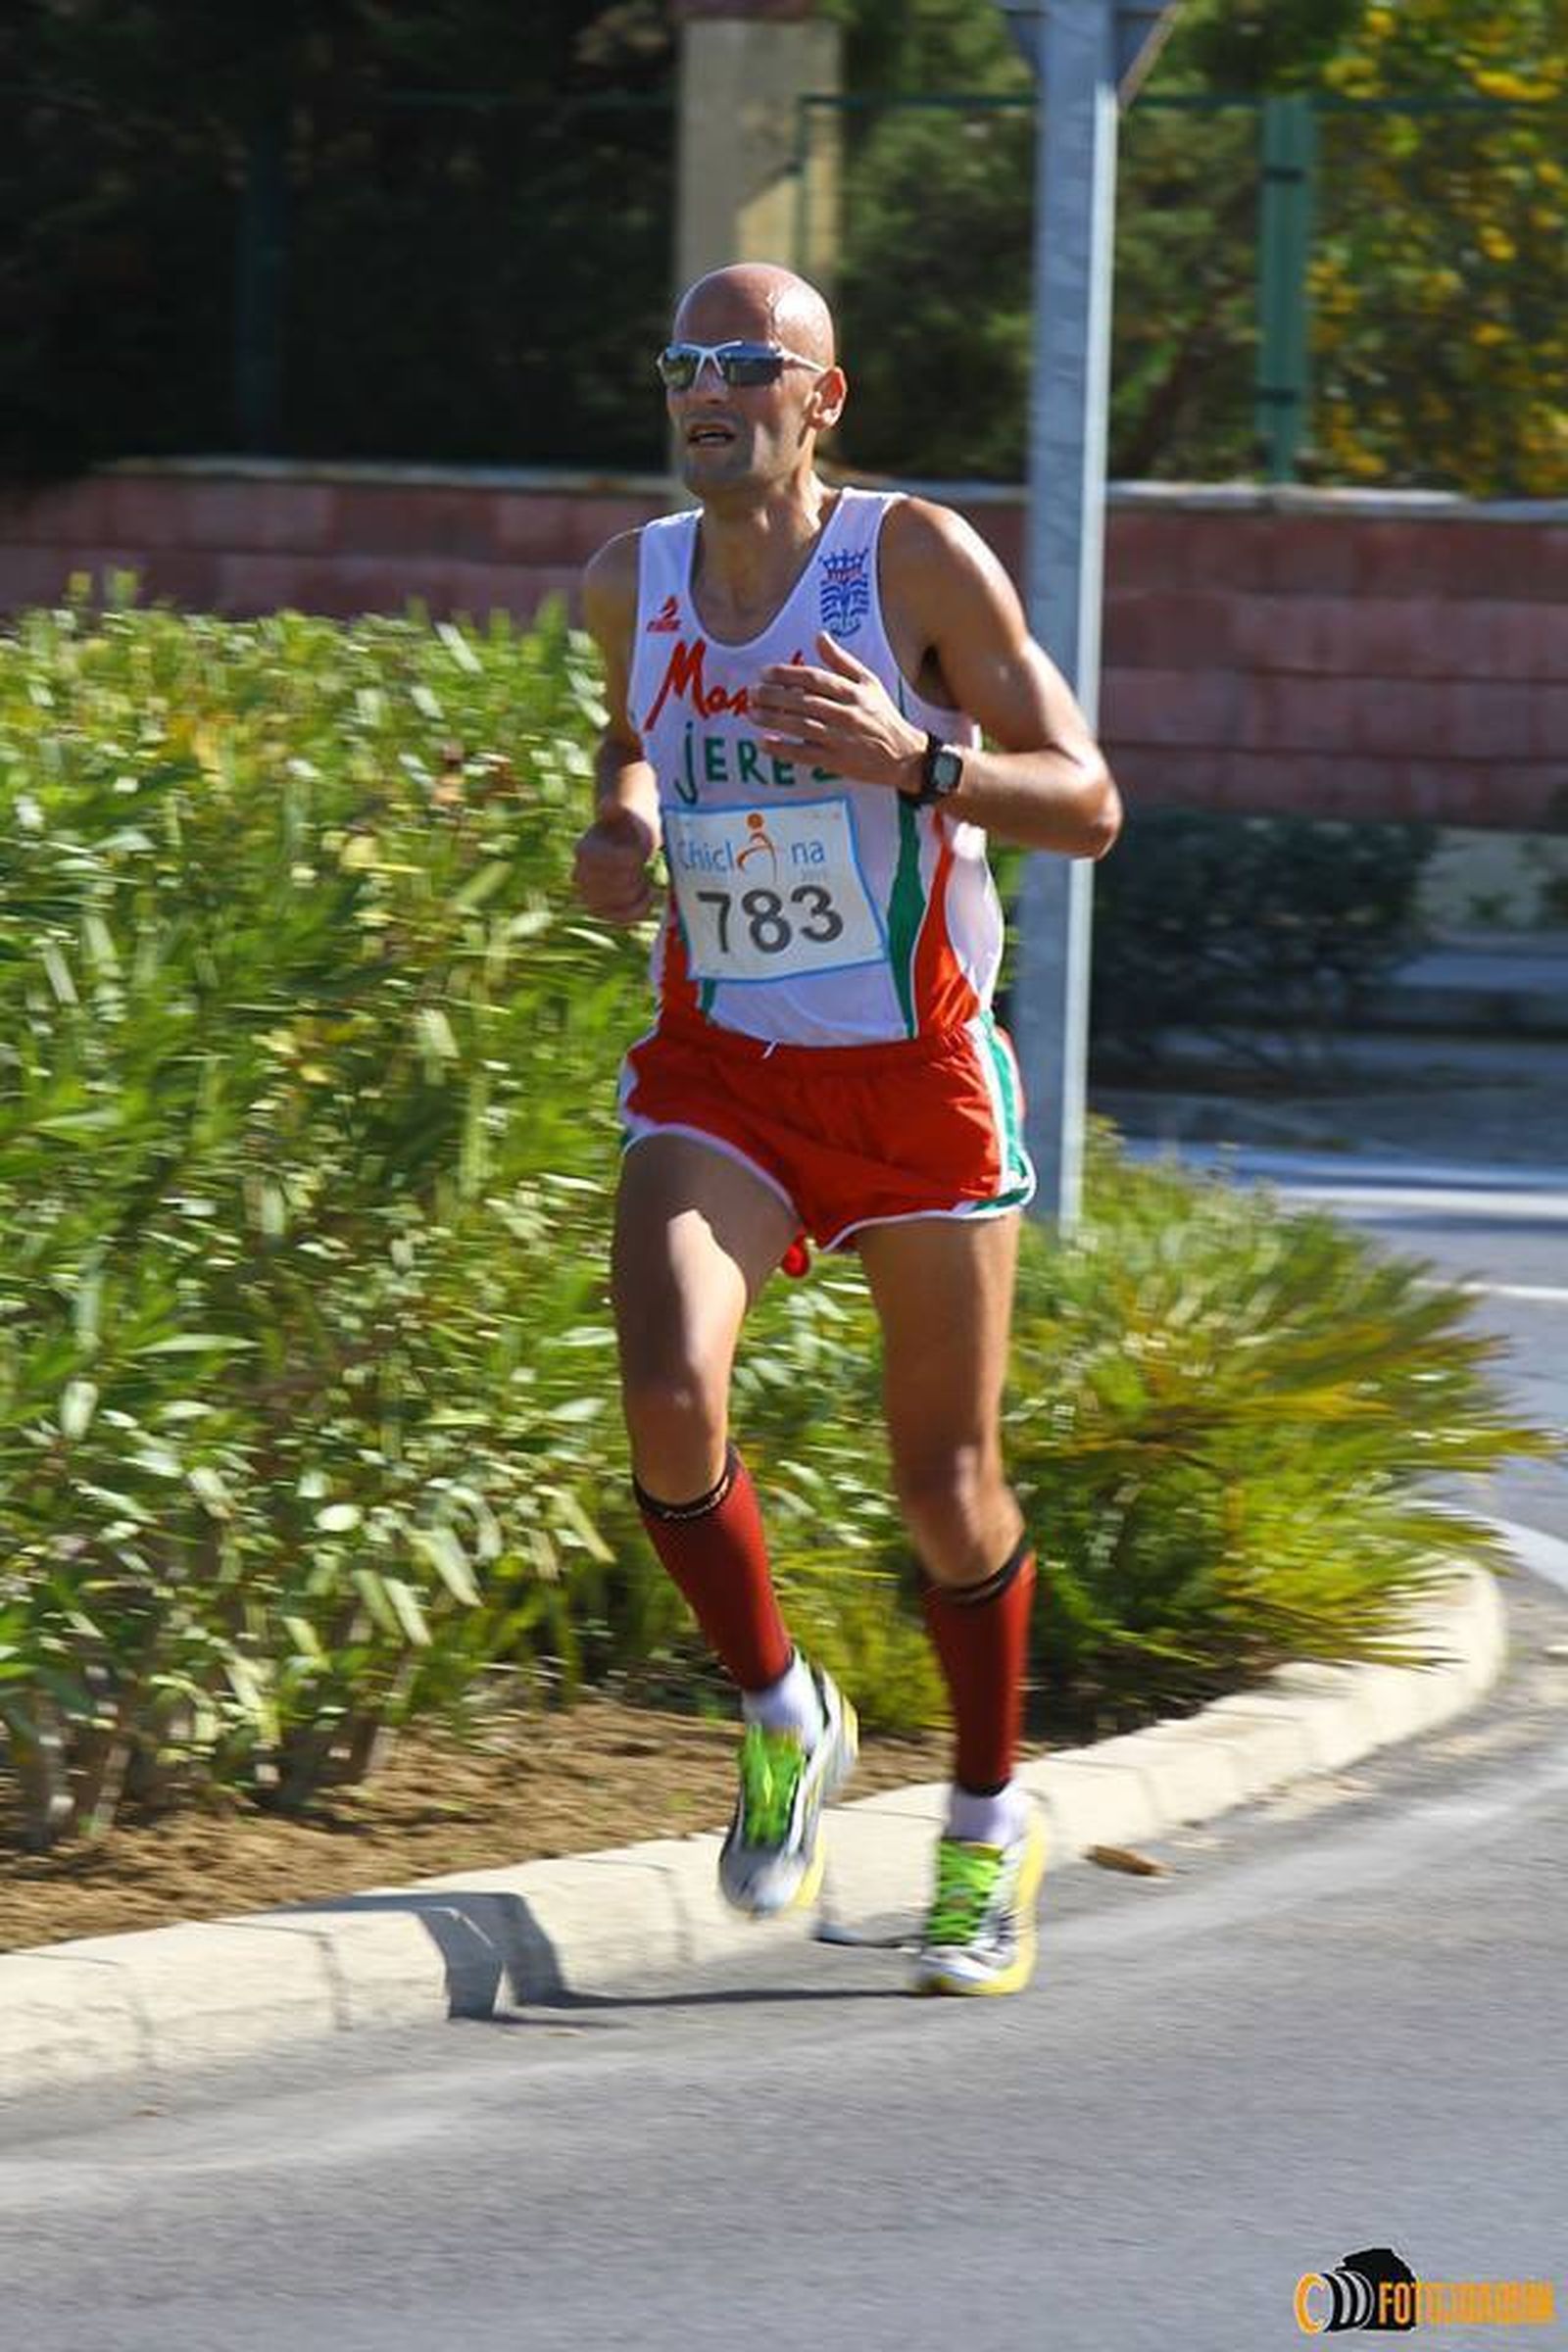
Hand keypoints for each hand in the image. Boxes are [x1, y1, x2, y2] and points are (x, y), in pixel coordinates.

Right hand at [572, 805, 658, 923]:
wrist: (626, 841)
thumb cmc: (628, 825)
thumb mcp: (625, 813)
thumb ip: (616, 808)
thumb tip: (608, 804)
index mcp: (585, 850)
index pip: (607, 863)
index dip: (628, 861)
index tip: (639, 854)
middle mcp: (581, 875)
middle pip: (610, 888)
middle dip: (632, 879)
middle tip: (641, 867)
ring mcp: (589, 895)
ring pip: (613, 906)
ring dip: (635, 895)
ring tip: (643, 881)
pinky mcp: (602, 909)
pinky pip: (617, 919)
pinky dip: (636, 911)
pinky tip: (646, 896)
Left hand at [752, 632, 924, 792]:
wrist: (904, 755)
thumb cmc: (882, 716)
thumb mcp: (869, 682)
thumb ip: (842, 660)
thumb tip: (819, 635)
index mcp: (853, 692)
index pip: (814, 679)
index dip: (787, 674)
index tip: (764, 672)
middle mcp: (846, 714)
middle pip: (803, 702)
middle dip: (774, 696)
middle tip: (752, 692)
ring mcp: (841, 739)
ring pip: (801, 727)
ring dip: (773, 719)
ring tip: (752, 713)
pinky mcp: (836, 762)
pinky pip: (804, 754)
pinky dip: (783, 749)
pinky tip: (763, 743)